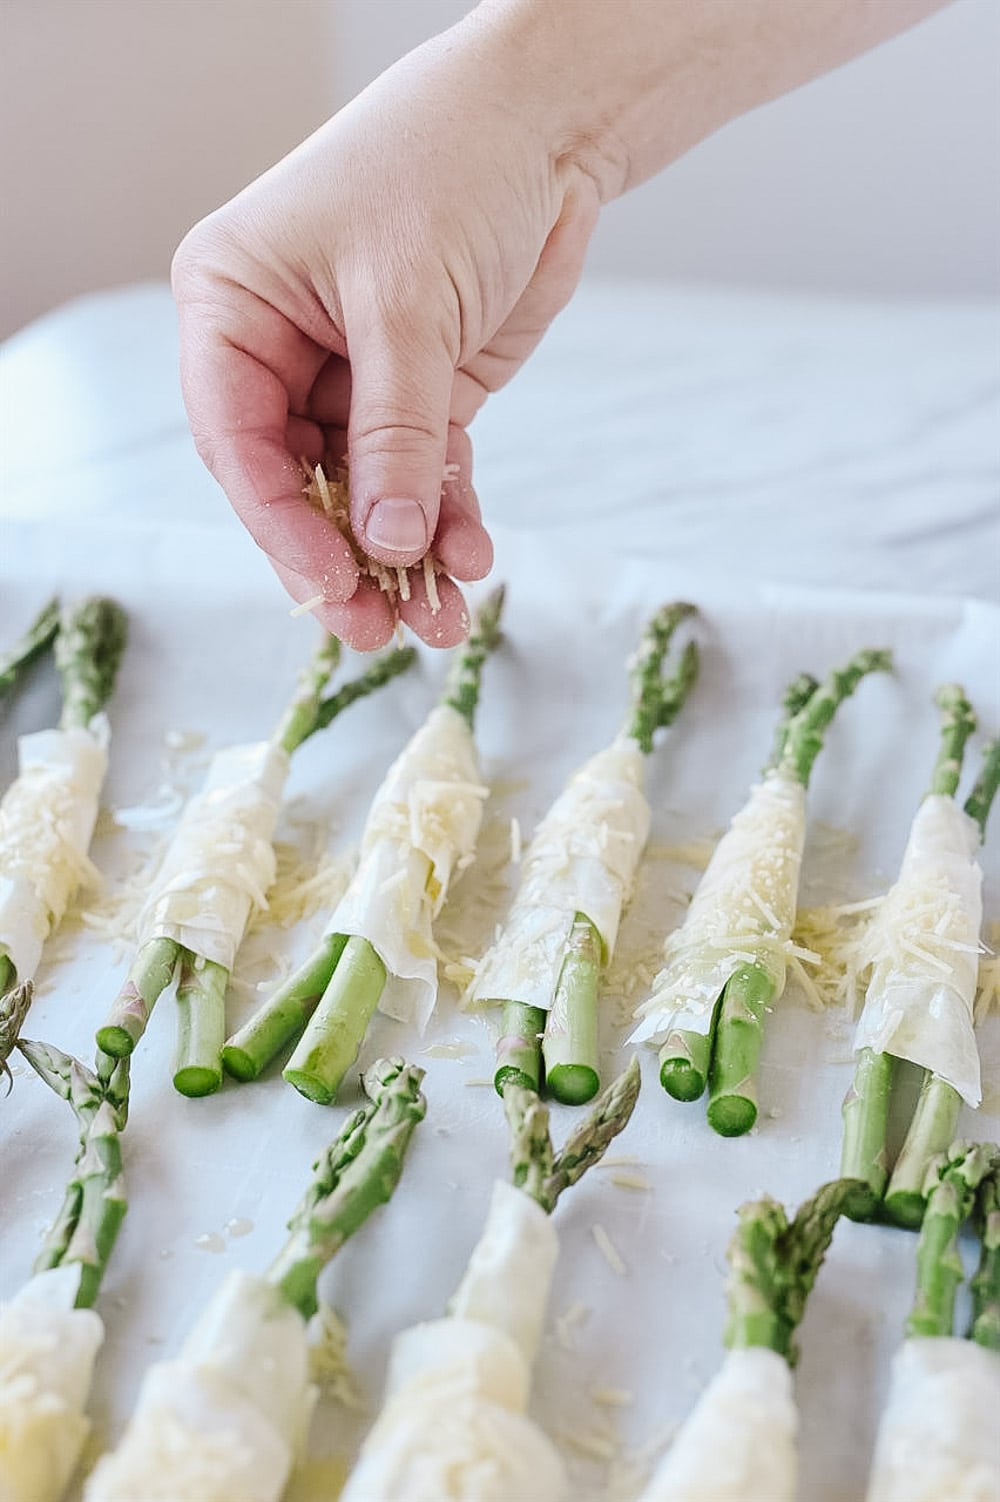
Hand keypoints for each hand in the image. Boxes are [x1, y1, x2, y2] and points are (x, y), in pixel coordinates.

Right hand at [172, 9, 599, 648]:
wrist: (544, 126)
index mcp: (234, 307)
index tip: (328, 585)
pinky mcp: (422, 393)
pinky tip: (469, 559)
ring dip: (402, 557)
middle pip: (295, 483)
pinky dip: (447, 520)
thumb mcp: (406, 305)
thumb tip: (387, 544)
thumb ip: (395, 432)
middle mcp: (282, 350)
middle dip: (342, 558)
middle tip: (377, 630)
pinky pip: (424, 474)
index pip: (236, 440)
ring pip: (364, 492)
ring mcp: (353, 377)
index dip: (278, 525)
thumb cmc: (447, 168)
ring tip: (439, 621)